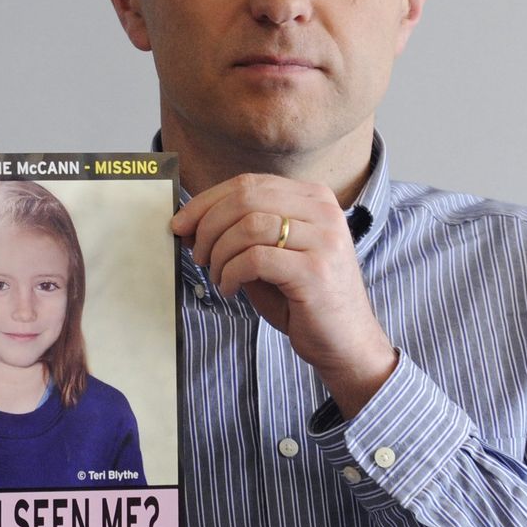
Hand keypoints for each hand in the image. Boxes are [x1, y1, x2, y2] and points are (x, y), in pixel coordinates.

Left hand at [171, 173, 396, 417]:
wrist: (345, 342)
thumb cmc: (302, 299)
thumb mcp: (269, 256)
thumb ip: (238, 234)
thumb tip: (189, 223)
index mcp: (313, 198)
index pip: (248, 183)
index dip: (206, 202)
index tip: (181, 224)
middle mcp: (323, 211)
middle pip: (245, 198)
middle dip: (208, 226)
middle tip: (197, 255)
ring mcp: (323, 240)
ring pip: (248, 226)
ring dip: (219, 253)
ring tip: (216, 276)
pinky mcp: (315, 271)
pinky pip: (254, 259)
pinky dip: (230, 273)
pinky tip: (230, 289)